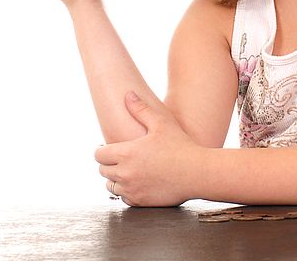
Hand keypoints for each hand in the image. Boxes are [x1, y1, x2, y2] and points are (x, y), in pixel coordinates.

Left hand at [95, 92, 203, 206]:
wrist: (198, 173)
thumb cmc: (181, 146)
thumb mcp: (161, 123)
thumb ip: (141, 109)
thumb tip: (128, 94)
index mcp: (126, 153)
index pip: (98, 155)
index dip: (102, 150)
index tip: (109, 148)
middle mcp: (125, 173)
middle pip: (102, 171)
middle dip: (109, 164)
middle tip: (121, 158)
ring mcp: (132, 190)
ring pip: (111, 186)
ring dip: (116, 179)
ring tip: (129, 170)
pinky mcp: (140, 202)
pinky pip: (124, 198)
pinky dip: (128, 192)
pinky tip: (139, 182)